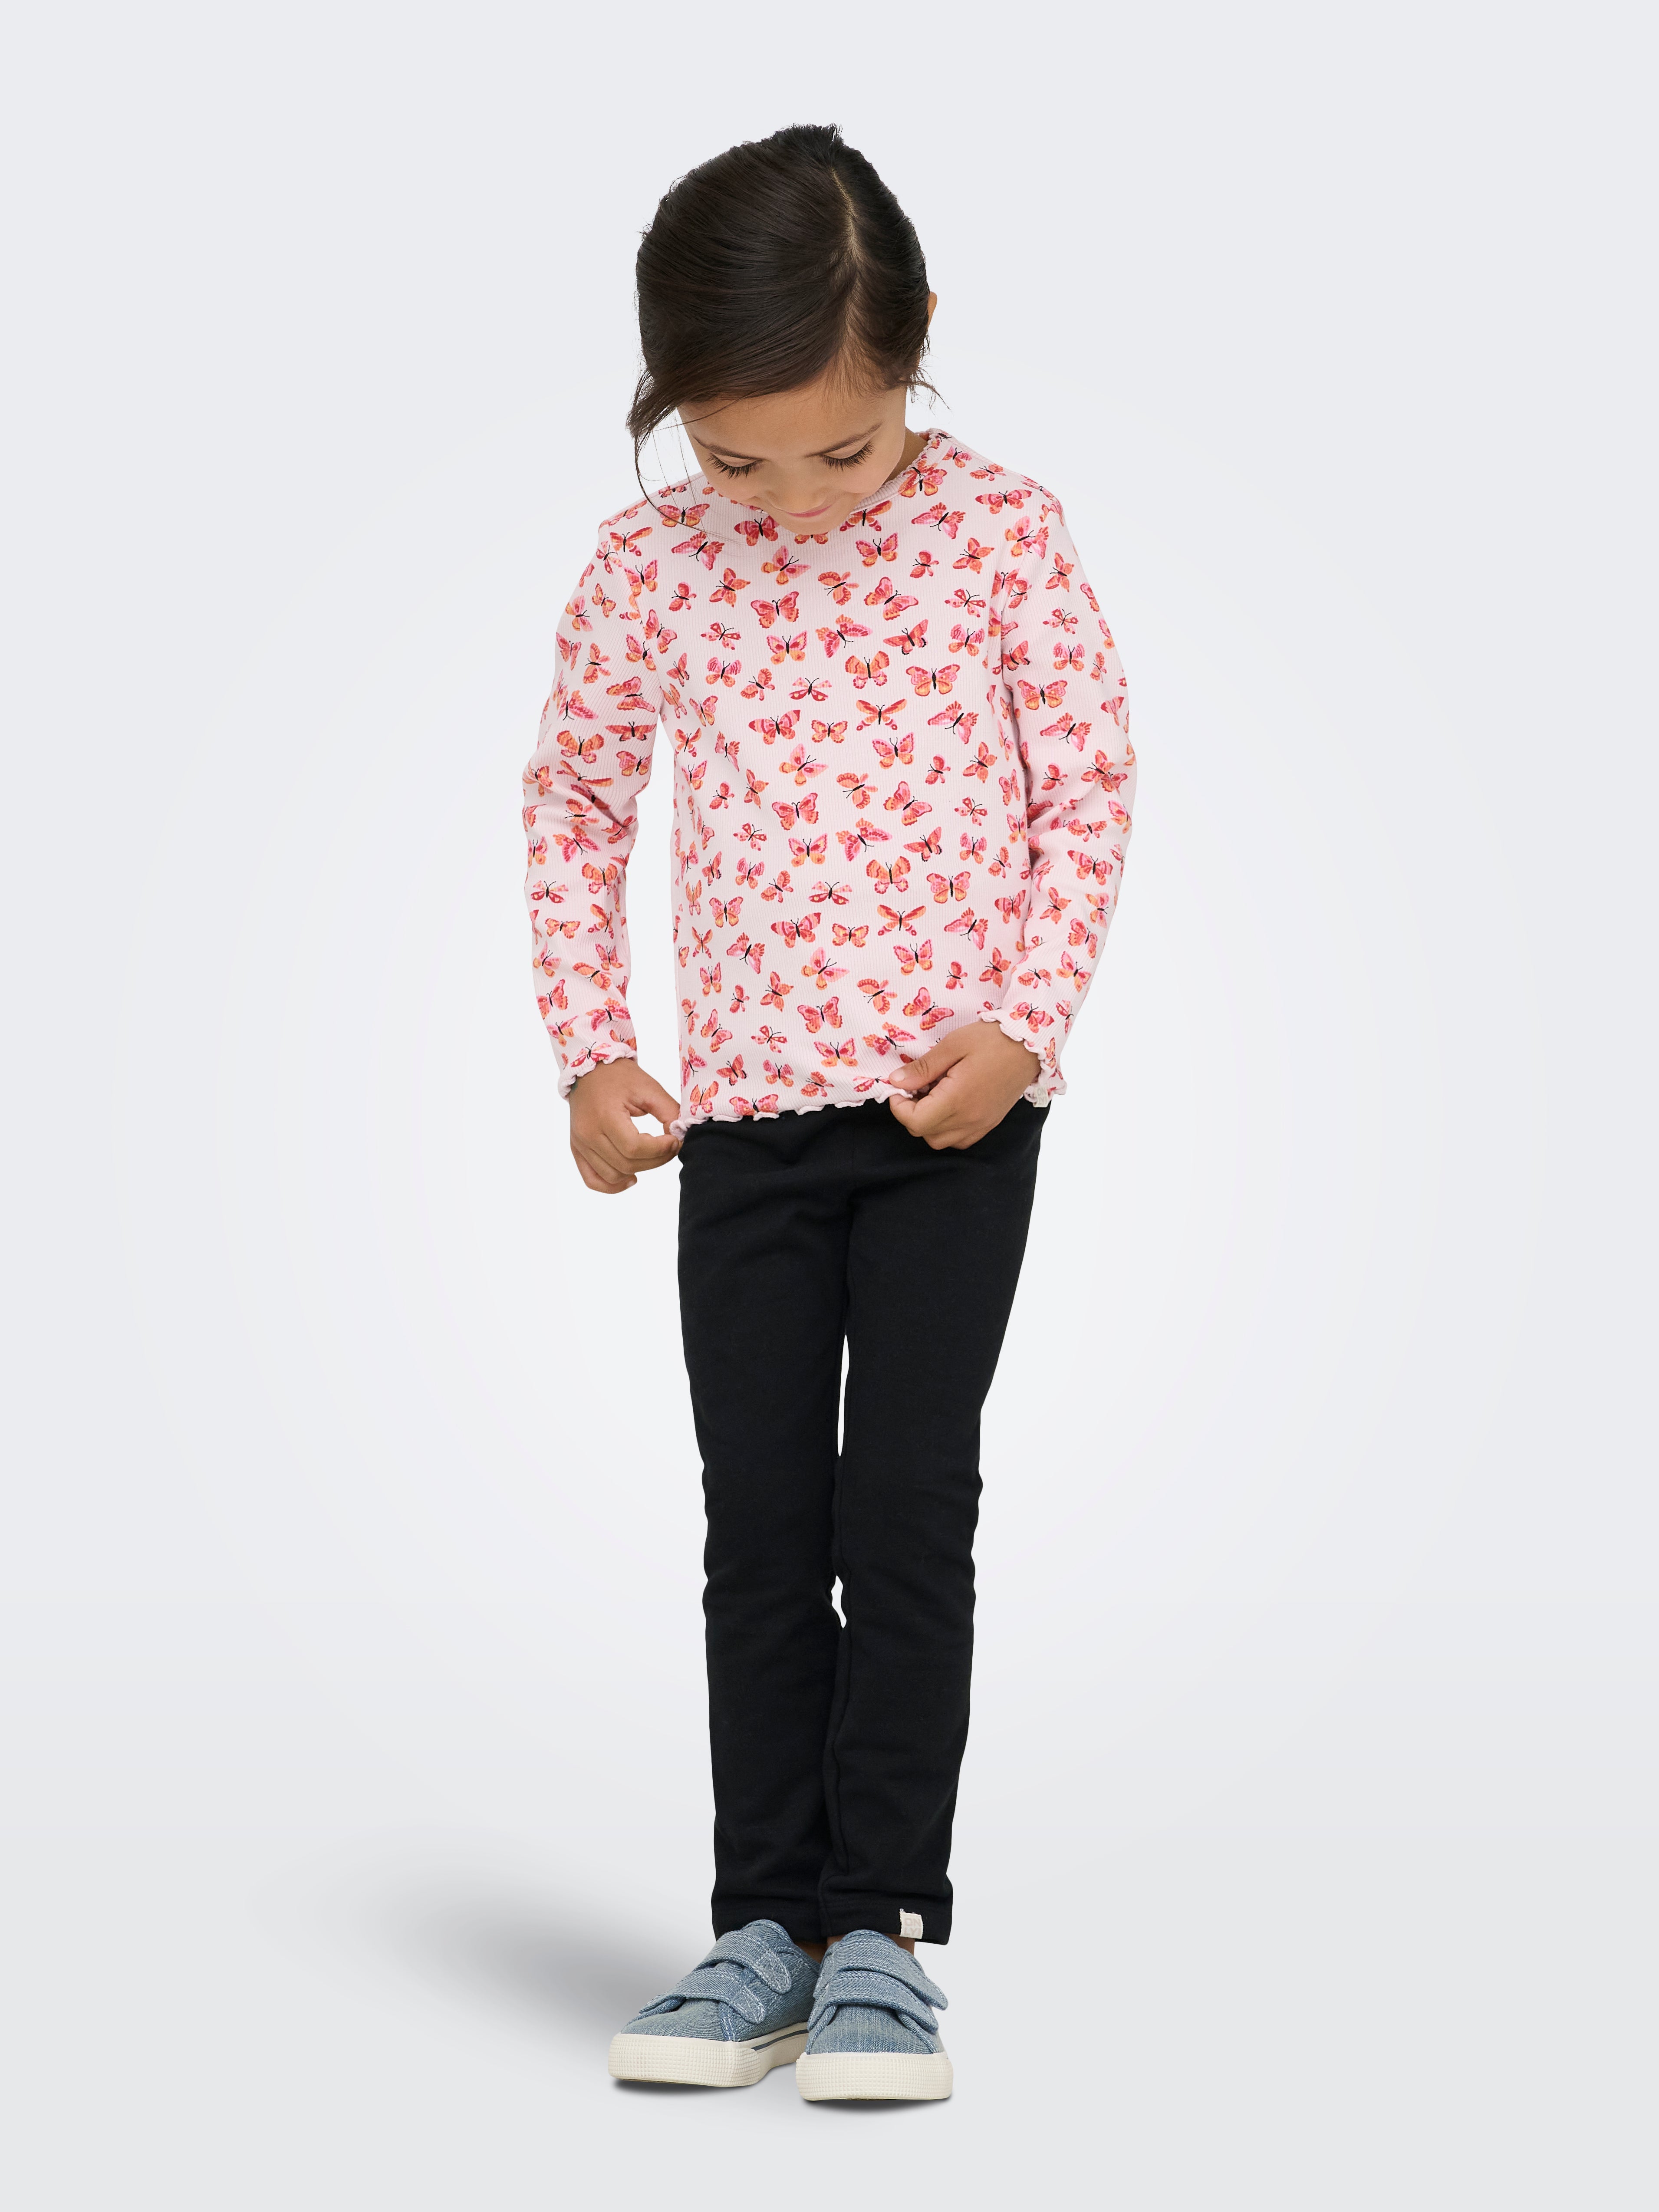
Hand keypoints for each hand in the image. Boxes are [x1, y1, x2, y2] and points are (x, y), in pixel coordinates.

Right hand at [568, 1059, 681, 1192]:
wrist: (590, 1070)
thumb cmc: (620, 1076)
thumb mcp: (649, 1088)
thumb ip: (668, 1112)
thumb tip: (681, 1135)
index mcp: (605, 1116)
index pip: (634, 1147)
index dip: (660, 1149)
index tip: (674, 1140)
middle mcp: (588, 1133)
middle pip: (626, 1164)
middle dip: (655, 1160)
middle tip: (669, 1148)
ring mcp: (580, 1144)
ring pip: (612, 1175)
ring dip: (638, 1171)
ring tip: (652, 1158)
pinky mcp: (577, 1149)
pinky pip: (592, 1179)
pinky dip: (612, 1186)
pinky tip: (630, 1178)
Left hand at [885, 1021, 1039, 1149]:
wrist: (1030, 1044)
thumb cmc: (991, 1039)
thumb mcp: (952, 1045)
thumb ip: (923, 1068)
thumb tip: (896, 1082)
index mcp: (958, 1100)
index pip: (915, 1122)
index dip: (899, 1108)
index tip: (900, 1088)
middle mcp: (970, 1119)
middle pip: (926, 1134)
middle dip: (912, 1114)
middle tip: (916, 1088)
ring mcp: (982, 1124)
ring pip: (942, 1141)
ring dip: (929, 1124)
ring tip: (933, 1096)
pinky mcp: (990, 1123)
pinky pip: (961, 1140)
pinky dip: (947, 1129)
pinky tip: (950, 1105)